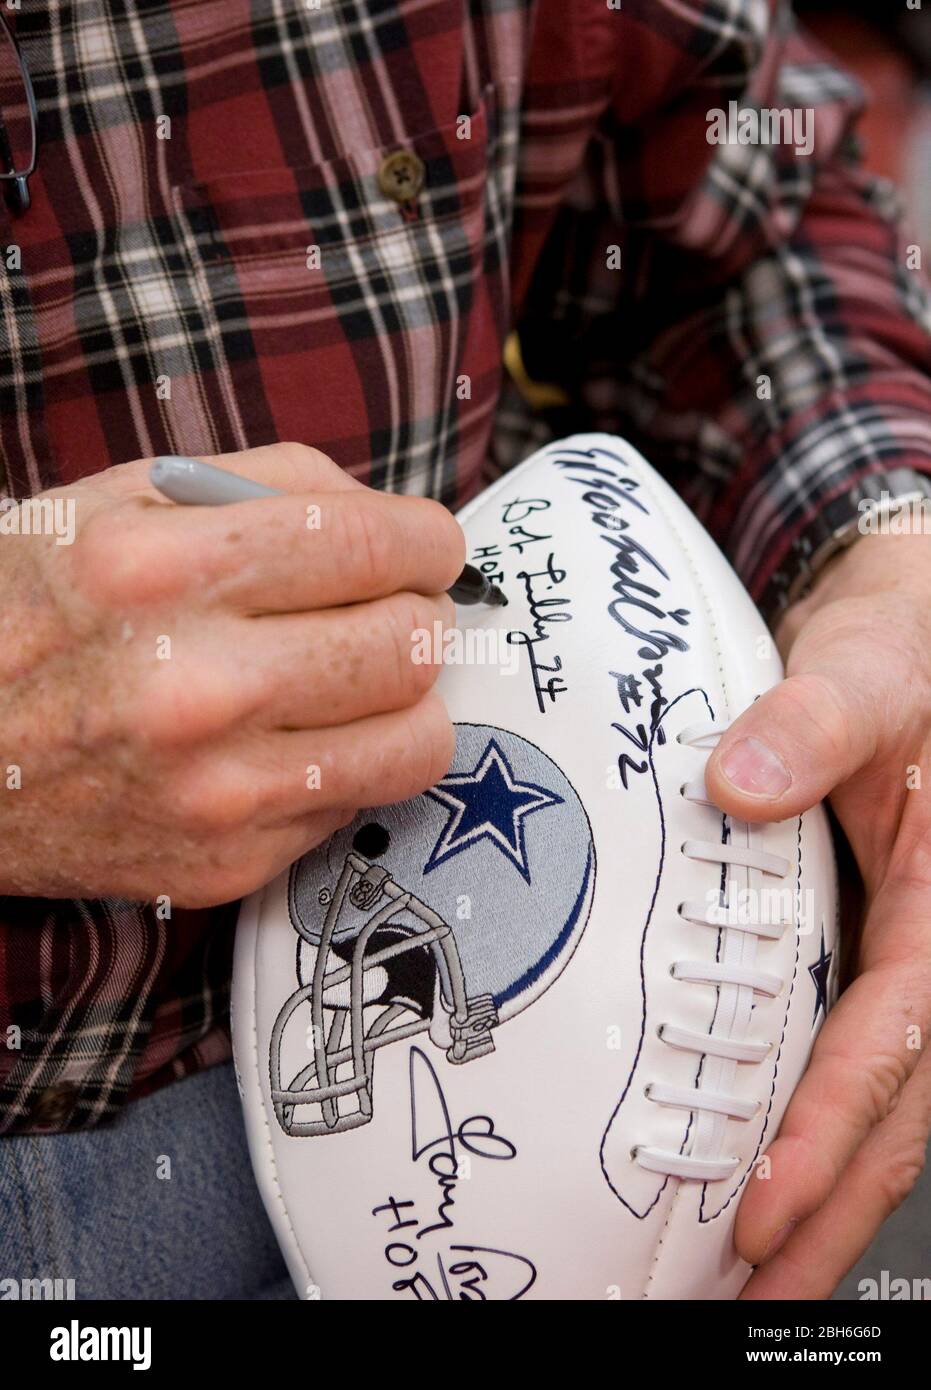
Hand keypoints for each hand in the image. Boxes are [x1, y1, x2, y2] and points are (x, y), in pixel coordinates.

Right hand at [0, 443, 462, 907]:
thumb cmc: (30, 611)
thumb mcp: (118, 503)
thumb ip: (271, 484)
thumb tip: (394, 519)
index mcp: (161, 570)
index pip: (376, 546)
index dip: (429, 542)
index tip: (426, 548)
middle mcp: (194, 686)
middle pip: (412, 643)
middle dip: (418, 614)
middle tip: (387, 609)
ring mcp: (214, 789)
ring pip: (417, 738)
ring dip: (406, 698)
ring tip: (357, 677)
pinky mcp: (226, 862)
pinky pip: (357, 800)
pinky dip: (346, 762)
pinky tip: (289, 739)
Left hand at [705, 530, 930, 1298]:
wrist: (906, 639)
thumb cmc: (901, 651)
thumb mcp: (864, 669)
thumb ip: (811, 722)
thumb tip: (741, 784)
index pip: (893, 1037)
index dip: (830, 1130)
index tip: (763, 1207)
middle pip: (898, 1107)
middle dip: (828, 1211)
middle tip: (752, 1294)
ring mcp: (910, 955)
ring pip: (884, 1101)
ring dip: (826, 1194)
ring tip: (752, 1274)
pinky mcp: (874, 951)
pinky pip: (857, 1057)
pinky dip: (817, 1128)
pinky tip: (762, 1171)